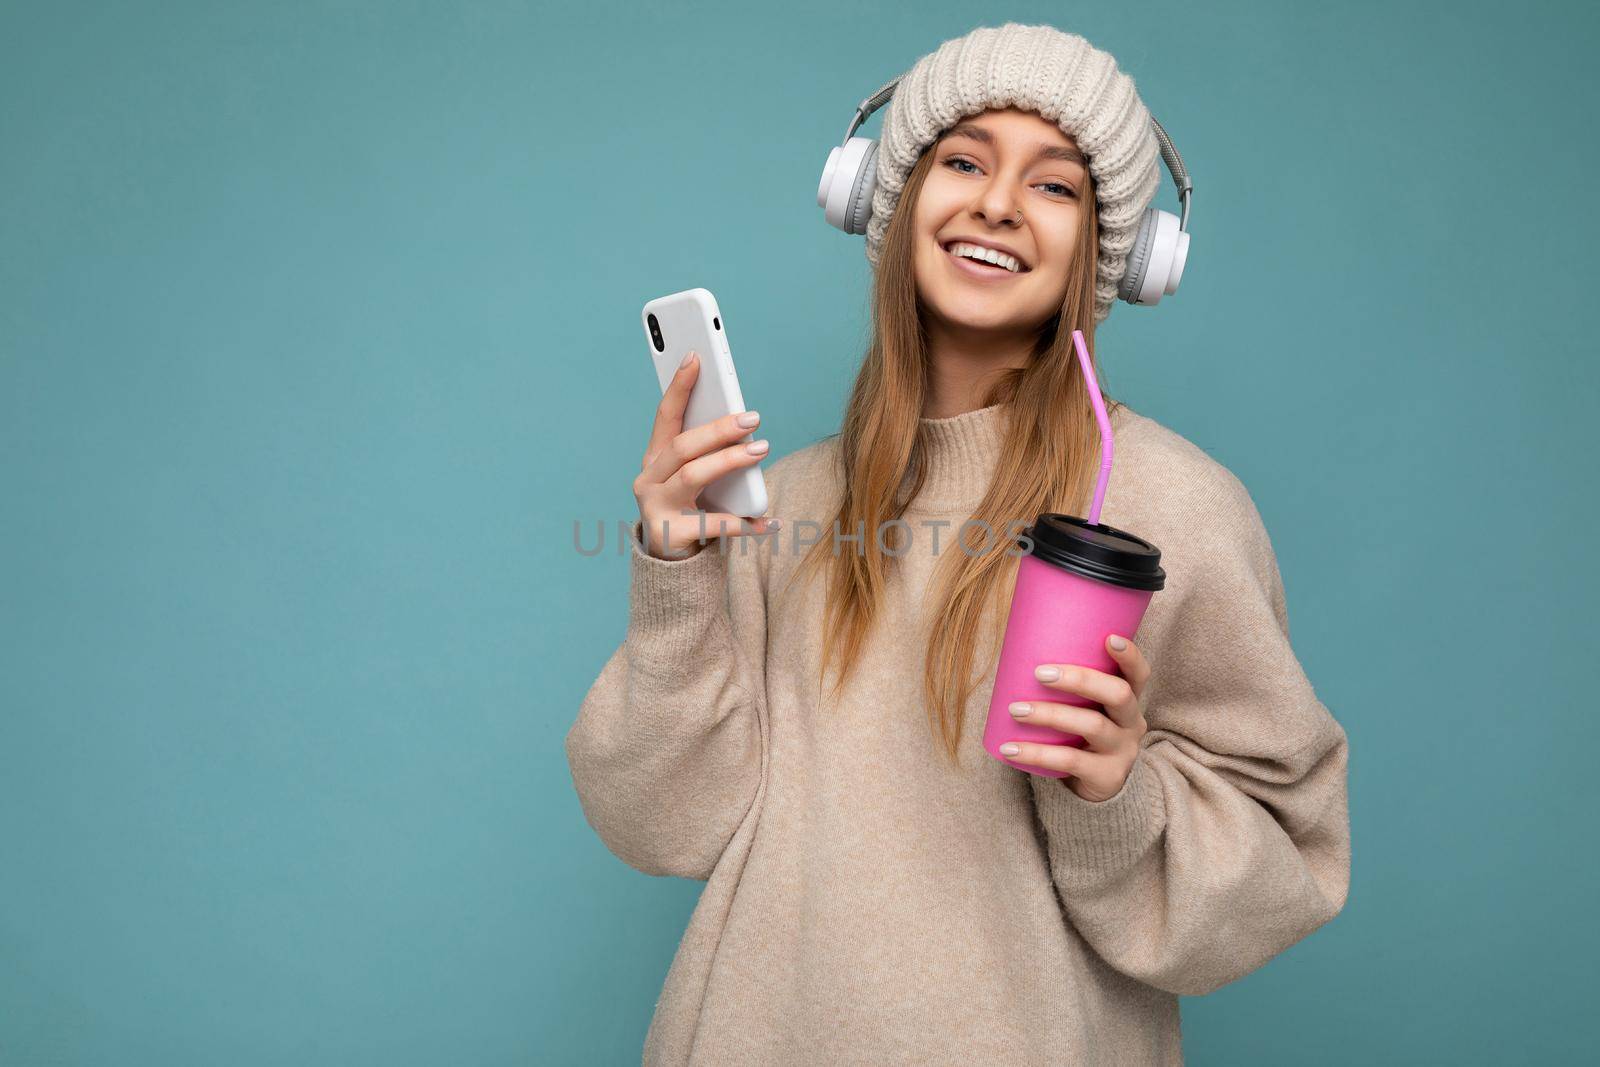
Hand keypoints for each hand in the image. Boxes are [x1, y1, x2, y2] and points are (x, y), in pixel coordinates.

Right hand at [634, 350, 777, 559]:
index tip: (696, 357)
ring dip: (729, 460)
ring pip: (693, 475)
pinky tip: (771, 521)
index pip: (665, 416)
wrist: (671, 566)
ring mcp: (656, 508)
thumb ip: (707, 452)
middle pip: (683, 446)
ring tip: (761, 450)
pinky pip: (715, 525)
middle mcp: (649, 480)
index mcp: (654, 459)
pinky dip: (746, 523)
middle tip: (753, 417)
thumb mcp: (694, 478)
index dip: (680, 386)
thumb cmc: (689, 510)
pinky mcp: (671, 535)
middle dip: (718, 428)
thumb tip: (740, 419)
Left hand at [1001, 634, 1151, 802]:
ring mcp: (1122, 751)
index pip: (1138, 674)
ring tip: (1016, 710)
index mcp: (1128, 701)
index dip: (1130, 656)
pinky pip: (1070, 761)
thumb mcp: (1085, 711)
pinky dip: (1037, 754)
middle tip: (1040, 673)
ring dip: (1050, 714)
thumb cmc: (1080, 737)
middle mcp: (1132, 723)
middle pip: (1119, 694)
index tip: (1110, 638)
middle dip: (1080, 679)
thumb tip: (1017, 654)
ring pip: (1092, 725)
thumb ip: (1069, 689)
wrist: (1094, 791)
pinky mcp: (1107, 776)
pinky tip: (1010, 749)